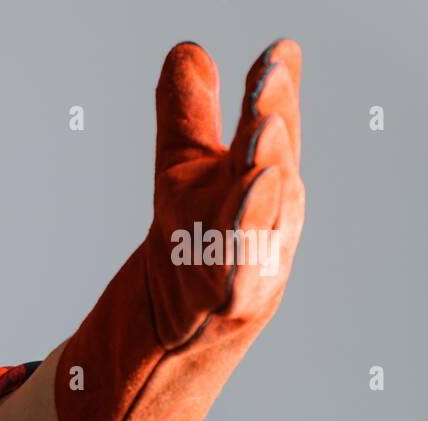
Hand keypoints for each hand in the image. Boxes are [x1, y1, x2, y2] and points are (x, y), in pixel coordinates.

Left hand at [54, 39, 304, 420]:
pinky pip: (235, 274)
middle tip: (272, 78)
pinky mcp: (225, 305)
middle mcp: (266, 223)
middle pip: (274, 166)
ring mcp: (250, 265)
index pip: (270, 131)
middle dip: (274, 122)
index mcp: (261, 184)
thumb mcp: (184, 171)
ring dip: (266, 174)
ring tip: (263, 133)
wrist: (172, 340)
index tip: (278, 51)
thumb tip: (188, 49)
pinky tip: (241, 211)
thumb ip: (189, 113)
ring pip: (261, 217)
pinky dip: (241, 246)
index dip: (275, 92)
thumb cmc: (188, 249)